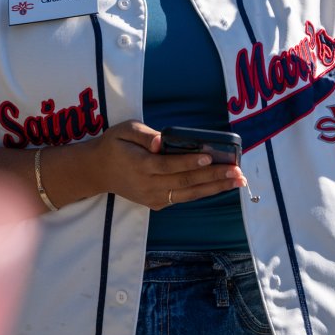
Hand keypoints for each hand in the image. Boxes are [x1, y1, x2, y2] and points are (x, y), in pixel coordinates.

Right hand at [81, 120, 245, 209]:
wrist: (98, 172)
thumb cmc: (114, 145)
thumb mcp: (124, 130)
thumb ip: (144, 135)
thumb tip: (161, 142)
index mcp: (140, 165)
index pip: (169, 165)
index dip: (189, 161)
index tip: (209, 156)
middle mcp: (148, 185)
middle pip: (185, 182)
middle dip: (213, 176)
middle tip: (237, 172)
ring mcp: (153, 197)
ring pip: (188, 194)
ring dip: (215, 187)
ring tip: (237, 182)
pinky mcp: (156, 203)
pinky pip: (183, 198)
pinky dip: (203, 192)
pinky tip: (221, 185)